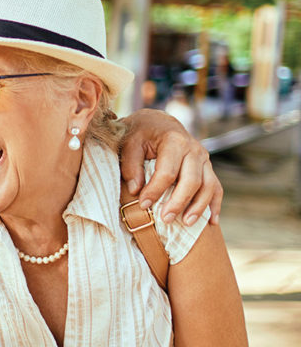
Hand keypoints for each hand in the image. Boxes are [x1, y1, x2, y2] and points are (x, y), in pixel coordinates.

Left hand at [119, 109, 222, 225]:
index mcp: (174, 141)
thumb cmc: (141, 134)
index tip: (143, 205)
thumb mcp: (130, 143)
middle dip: (179, 202)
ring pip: (208, 186)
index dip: (155, 190)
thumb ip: (131, 165)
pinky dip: (214, 205)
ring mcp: (204, 159)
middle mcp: (194, 150)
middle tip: (165, 219)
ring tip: (186, 223)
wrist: (158, 123)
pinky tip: (212, 223)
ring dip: (199, 207)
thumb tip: (136, 190)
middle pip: (192, 181)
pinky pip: (216, 188)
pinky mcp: (208, 167)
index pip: (167, 171)